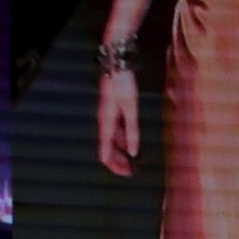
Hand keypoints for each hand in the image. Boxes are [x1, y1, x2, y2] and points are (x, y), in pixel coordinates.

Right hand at [98, 60, 141, 176]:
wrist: (115, 64)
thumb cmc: (123, 84)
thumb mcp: (131, 109)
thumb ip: (132, 131)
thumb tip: (134, 153)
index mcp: (106, 124)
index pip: (104, 153)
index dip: (114, 167)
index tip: (126, 174)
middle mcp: (104, 122)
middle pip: (108, 150)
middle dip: (118, 162)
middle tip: (131, 172)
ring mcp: (108, 117)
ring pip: (112, 141)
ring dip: (121, 153)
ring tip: (133, 162)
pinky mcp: (113, 111)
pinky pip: (116, 132)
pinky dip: (123, 141)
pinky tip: (132, 146)